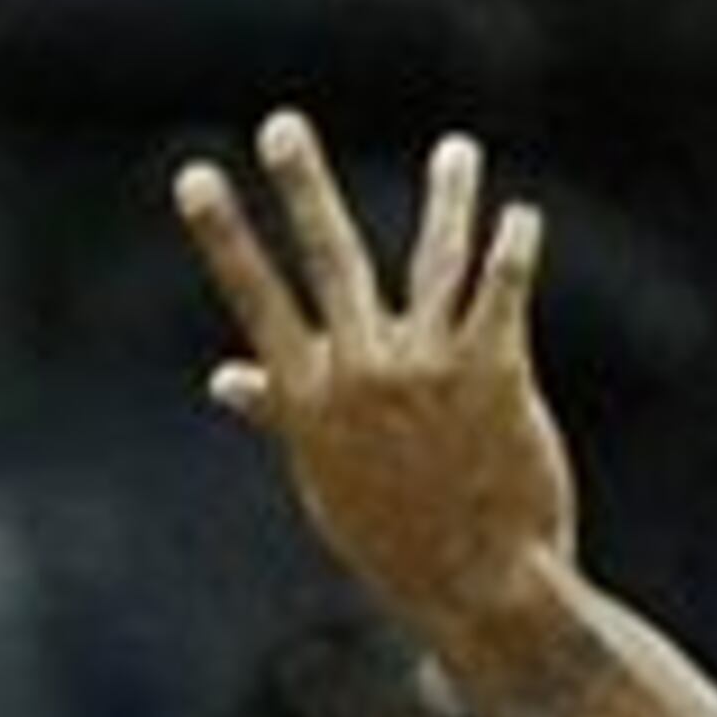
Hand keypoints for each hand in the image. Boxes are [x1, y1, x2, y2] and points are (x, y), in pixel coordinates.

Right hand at [174, 111, 573, 648]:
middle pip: (330, 262)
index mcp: (312, 400)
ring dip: (446, 199)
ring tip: (456, 152)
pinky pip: (501, 293)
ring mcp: (431, 369)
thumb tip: (225, 378)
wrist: (484, 590)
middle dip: (302, 190)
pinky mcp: (495, 373)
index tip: (195, 176)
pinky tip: (521, 217)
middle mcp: (365, 373)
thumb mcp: (326, 481)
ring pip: (436, 262)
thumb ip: (281, 415)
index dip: (225, 237)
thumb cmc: (401, 542)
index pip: (257, 301)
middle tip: (280, 126)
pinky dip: (511, 251)